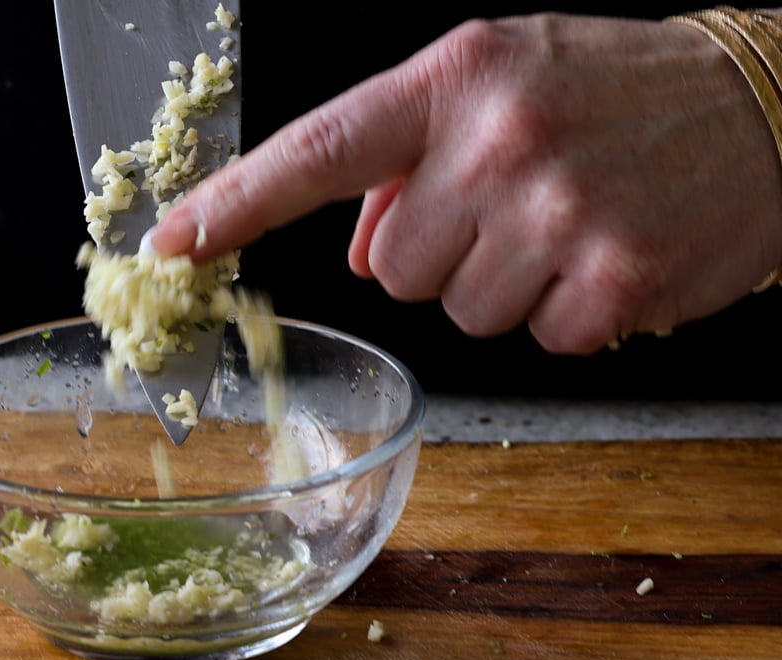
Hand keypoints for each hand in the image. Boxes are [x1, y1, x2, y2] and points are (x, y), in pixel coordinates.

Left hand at [151, 13, 781, 353]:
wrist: (763, 105)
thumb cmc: (613, 92)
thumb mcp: (499, 83)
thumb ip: (408, 157)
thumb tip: (359, 247)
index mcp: (454, 81)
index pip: (319, 150)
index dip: (236, 203)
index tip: (173, 243)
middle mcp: (499, 143)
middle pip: (393, 268)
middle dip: (441, 251)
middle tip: (514, 204)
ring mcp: (558, 214)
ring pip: (460, 313)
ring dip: (505, 285)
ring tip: (568, 224)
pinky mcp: (615, 282)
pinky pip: (537, 340)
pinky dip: (565, 315)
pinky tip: (606, 257)